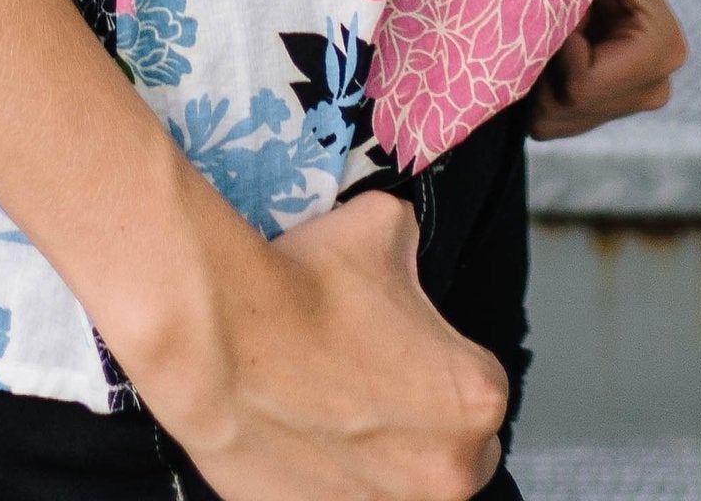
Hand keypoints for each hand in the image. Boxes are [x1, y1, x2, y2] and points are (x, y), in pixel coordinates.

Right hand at [122, 187, 507, 500]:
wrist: (220, 339)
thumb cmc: (304, 289)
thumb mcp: (384, 227)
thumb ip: (413, 253)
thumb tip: (405, 258)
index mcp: (475, 400)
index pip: (480, 385)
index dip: (438, 356)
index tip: (402, 341)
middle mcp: (446, 473)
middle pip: (455, 448)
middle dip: (422, 418)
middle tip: (370, 377)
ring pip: (402, 481)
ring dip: (380, 452)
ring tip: (331, 405)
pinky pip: (344, 496)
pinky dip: (331, 474)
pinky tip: (302, 432)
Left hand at [528, 0, 687, 136]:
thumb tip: (551, 33)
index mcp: (661, 47)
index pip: (582, 86)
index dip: (554, 47)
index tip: (557, 4)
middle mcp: (656, 84)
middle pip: (570, 108)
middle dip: (544, 64)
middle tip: (547, 15)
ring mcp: (633, 101)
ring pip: (557, 120)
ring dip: (538, 72)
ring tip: (551, 27)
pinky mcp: (608, 109)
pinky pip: (553, 122)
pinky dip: (538, 86)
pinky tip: (549, 47)